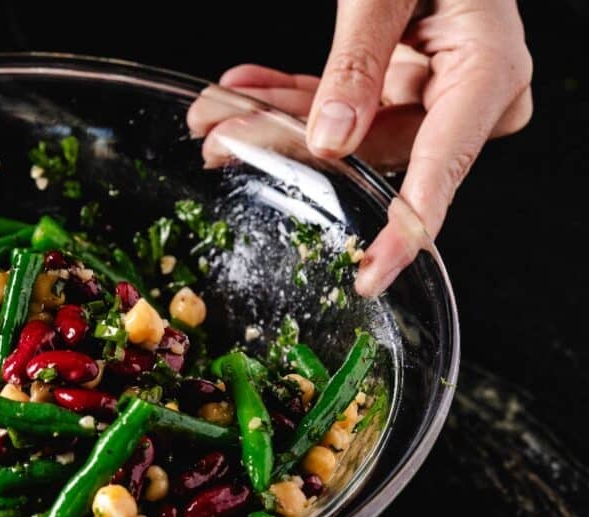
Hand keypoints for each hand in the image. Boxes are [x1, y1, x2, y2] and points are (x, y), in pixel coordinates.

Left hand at [213, 0, 530, 295]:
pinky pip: (346, 101)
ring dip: (274, 121)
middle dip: (287, 144)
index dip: (403, 229)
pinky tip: (240, 93)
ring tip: (212, 118)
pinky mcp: (405, 78)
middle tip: (220, 143)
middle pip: (374, 148)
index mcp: (488, 70)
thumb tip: (333, 140)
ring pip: (348, 131)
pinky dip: (291, 97)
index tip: (368, 274)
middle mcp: (470, 90)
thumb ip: (359, 57)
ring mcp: (437, 86)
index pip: (443, 168)